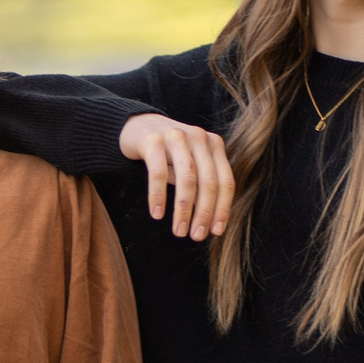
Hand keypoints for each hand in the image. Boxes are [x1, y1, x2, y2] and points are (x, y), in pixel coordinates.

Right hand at [116, 113, 233, 239]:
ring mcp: (176, 136)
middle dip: (204, 213)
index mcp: (214, 145)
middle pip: (208, 182)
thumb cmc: (168, 153)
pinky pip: (158, 174)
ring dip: (184, 210)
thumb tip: (210, 223)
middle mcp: (199, 138)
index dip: (223, 209)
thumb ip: (202, 185)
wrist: (138, 126)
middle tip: (196, 236)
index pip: (225, 181)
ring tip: (179, 231)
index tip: (215, 232)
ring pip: (187, 179)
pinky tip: (157, 214)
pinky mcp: (153, 141)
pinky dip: (158, 196)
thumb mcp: (191, 164)